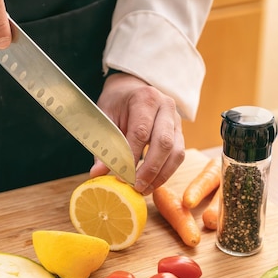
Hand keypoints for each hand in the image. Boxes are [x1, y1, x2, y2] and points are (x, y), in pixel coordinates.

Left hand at [92, 73, 185, 194]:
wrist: (132, 88)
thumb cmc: (117, 103)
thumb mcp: (104, 117)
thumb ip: (103, 144)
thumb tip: (97, 173)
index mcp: (145, 98)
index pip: (141, 132)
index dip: (132, 157)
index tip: (121, 176)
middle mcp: (166, 107)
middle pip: (164, 142)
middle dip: (150, 169)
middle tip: (136, 186)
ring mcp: (176, 119)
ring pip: (176, 152)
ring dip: (161, 175)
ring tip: (144, 189)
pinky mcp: (180, 132)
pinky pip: (178, 156)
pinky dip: (166, 172)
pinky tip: (152, 183)